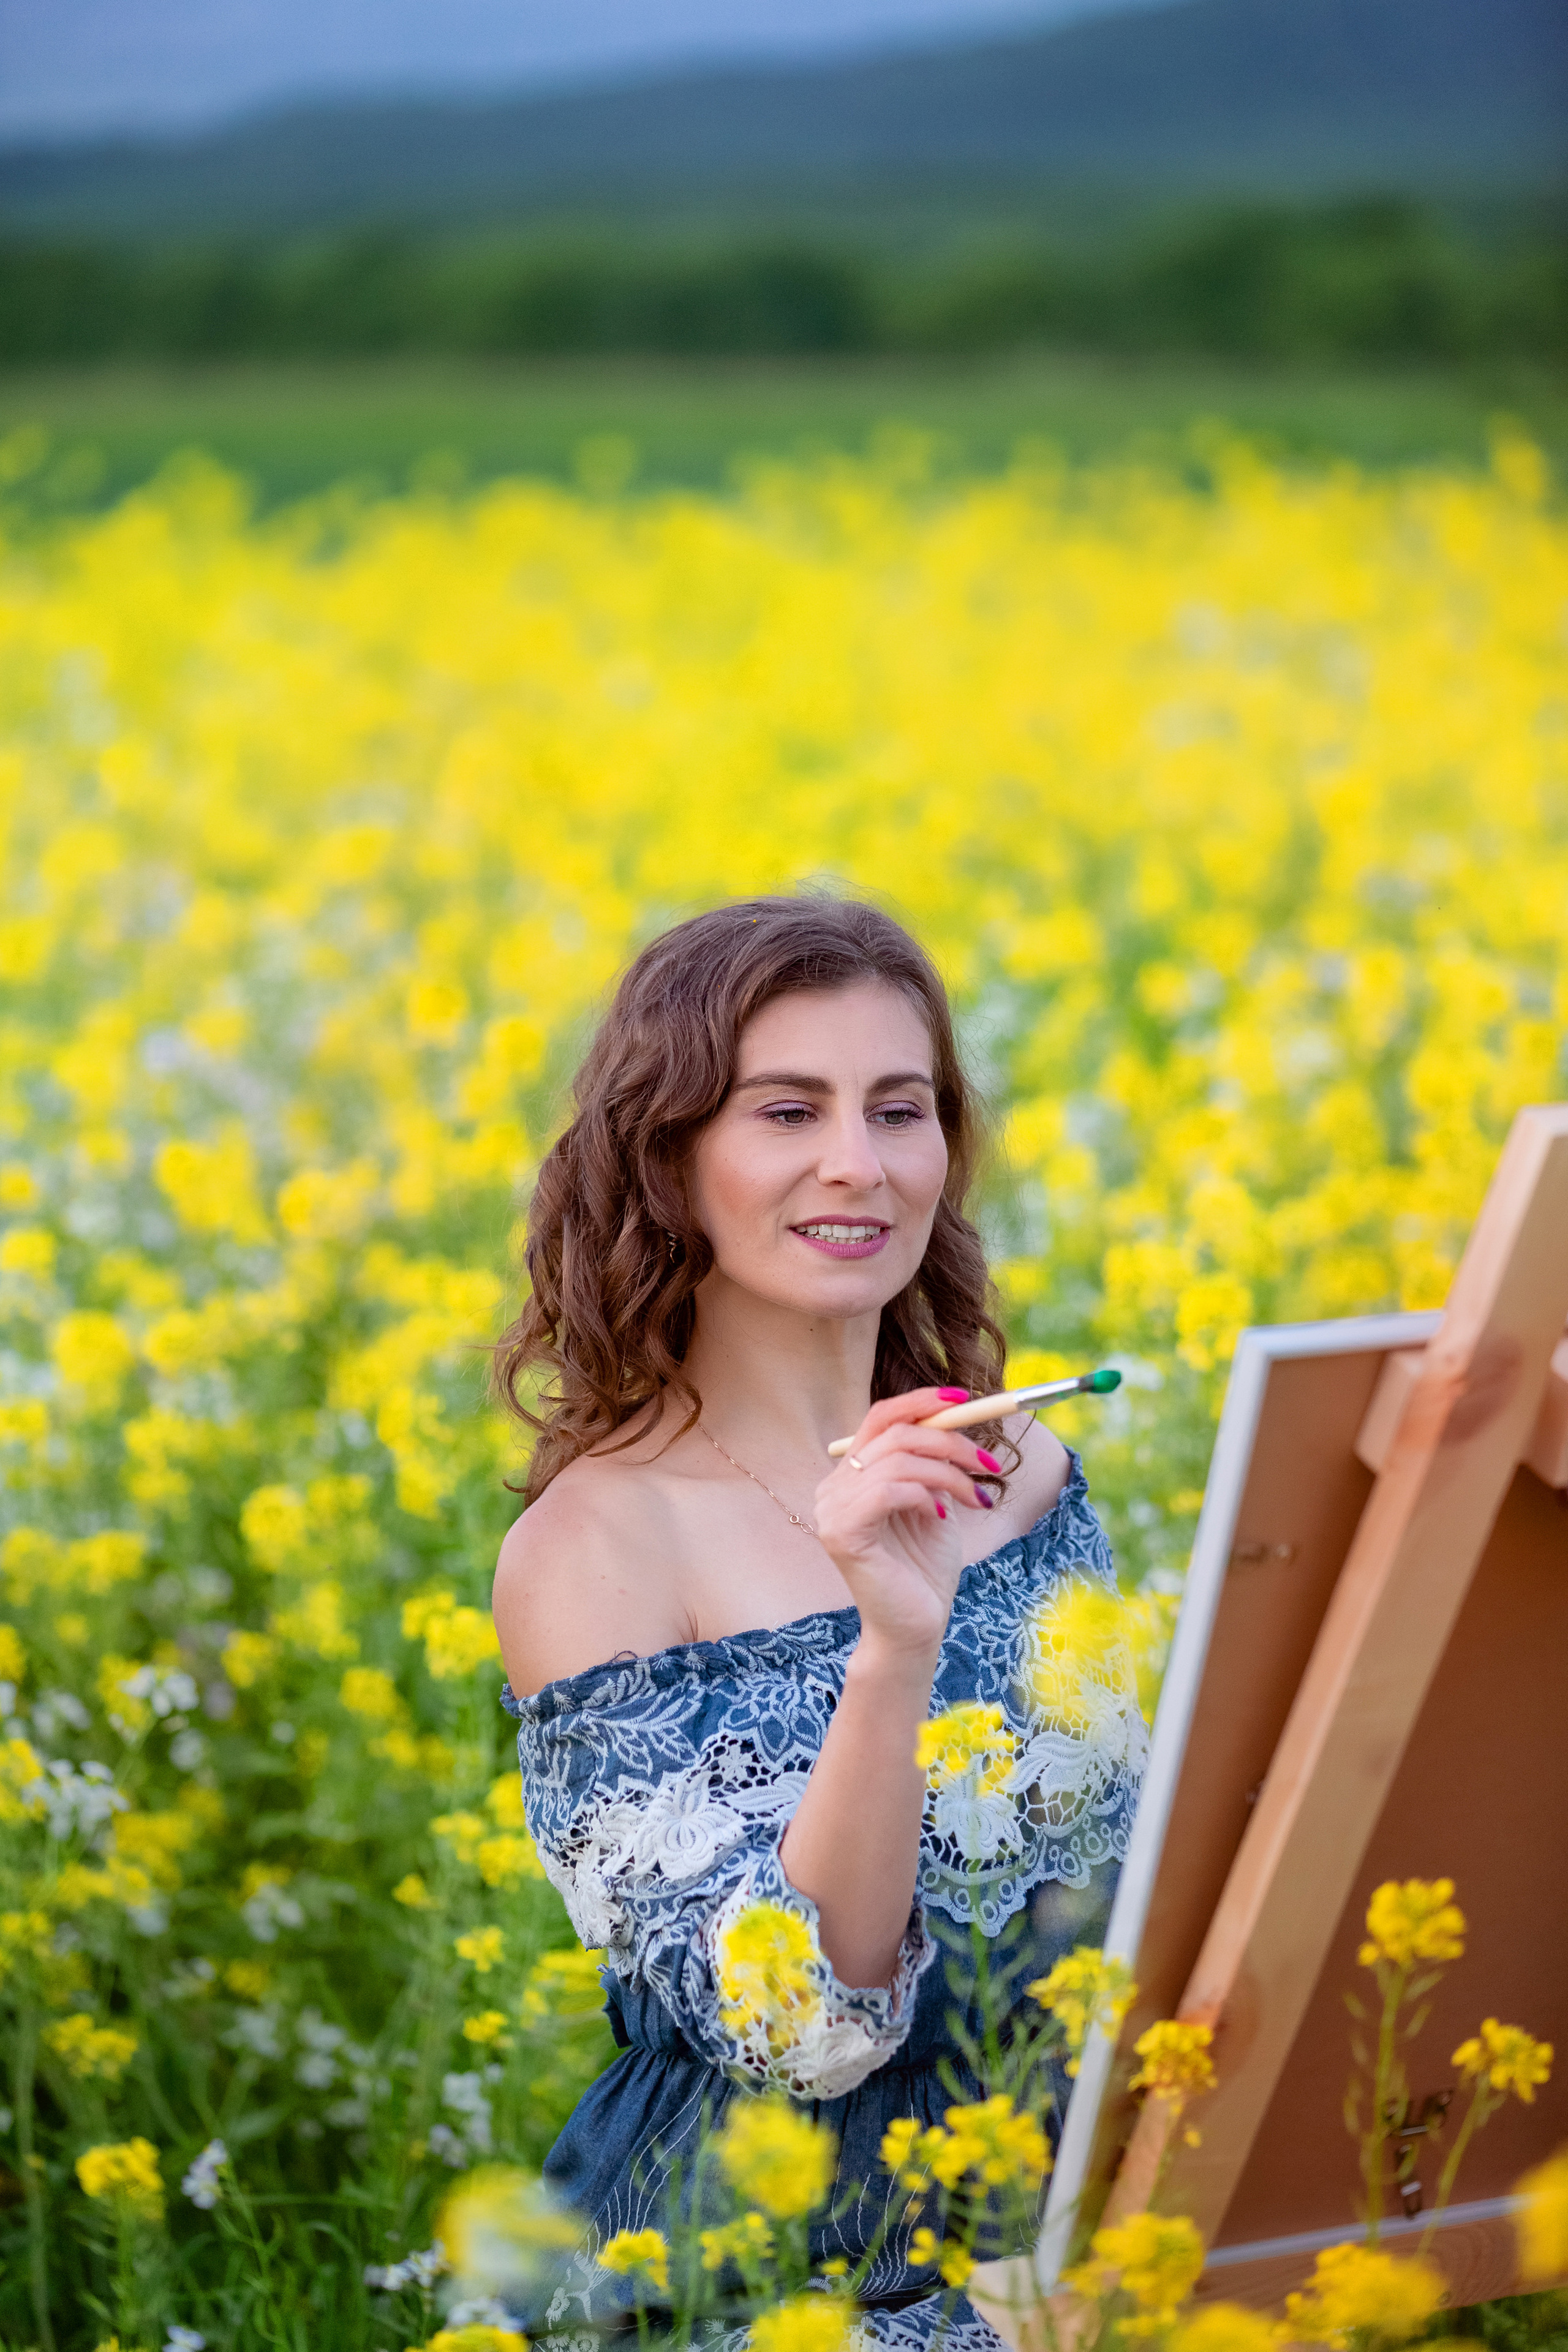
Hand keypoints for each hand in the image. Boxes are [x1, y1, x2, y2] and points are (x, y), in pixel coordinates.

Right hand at [812, 1388, 998, 1664]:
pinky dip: (925, 1494)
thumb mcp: (936, 1503)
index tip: (964, 1400)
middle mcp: (833, 1487)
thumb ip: (934, 1463)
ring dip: (949, 1473)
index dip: (922, 1402)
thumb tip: (955, 1417)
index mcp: (852, 1476)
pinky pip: (888, 1489)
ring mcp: (832, 1509)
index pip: (881, 1418)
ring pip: (898, 1459)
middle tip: (988, 1465)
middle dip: (950, 1440)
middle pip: (894, 1432)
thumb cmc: (925, 1570)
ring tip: (976, 1499)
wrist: (916, 1628)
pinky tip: (941, 1516)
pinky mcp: (841, 1532)